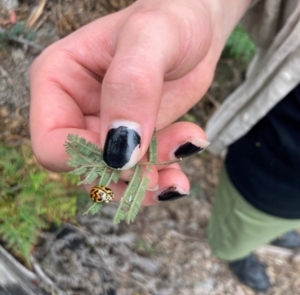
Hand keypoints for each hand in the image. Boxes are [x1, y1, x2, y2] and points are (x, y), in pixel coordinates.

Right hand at [30, 0, 249, 204]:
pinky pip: (136, 174)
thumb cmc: (171, 18)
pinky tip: (180, 177)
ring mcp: (103, 129)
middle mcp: (75, 111)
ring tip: (178, 182)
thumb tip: (118, 151)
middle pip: (85, 169)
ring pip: (112, 179)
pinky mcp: (131, 140)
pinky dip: (158, 182)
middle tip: (167, 172)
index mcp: (58, 82)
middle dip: (126, 177)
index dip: (90, 159)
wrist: (196, 31)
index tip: (135, 153)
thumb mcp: (153, 36)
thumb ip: (132, 85)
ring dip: (144, 187)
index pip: (53, 144)